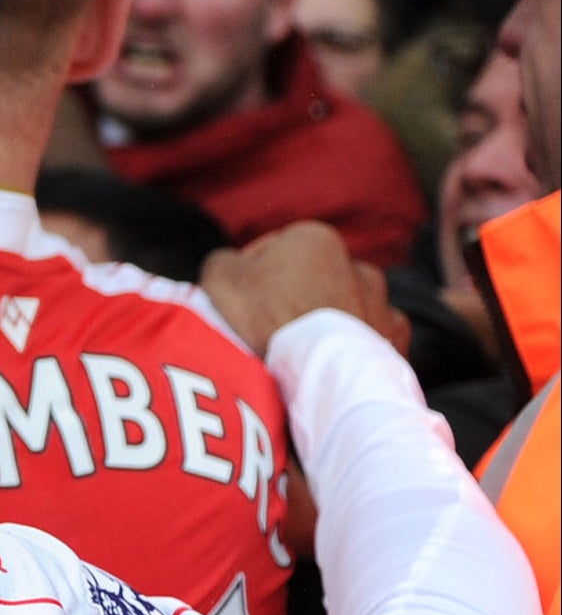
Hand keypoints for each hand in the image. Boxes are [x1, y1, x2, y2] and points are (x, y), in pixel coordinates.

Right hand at [201, 222, 406, 356]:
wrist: (317, 375)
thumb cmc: (264, 320)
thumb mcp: (218, 277)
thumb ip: (224, 260)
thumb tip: (232, 266)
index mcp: (315, 239)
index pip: (273, 249)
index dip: (249, 275)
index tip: (236, 302)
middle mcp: (357, 264)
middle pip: (315, 278)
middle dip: (296, 295)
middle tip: (267, 329)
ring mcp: (382, 303)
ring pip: (348, 306)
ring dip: (329, 320)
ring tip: (301, 352)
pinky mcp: (396, 340)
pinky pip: (371, 338)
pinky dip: (353, 348)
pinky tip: (332, 365)